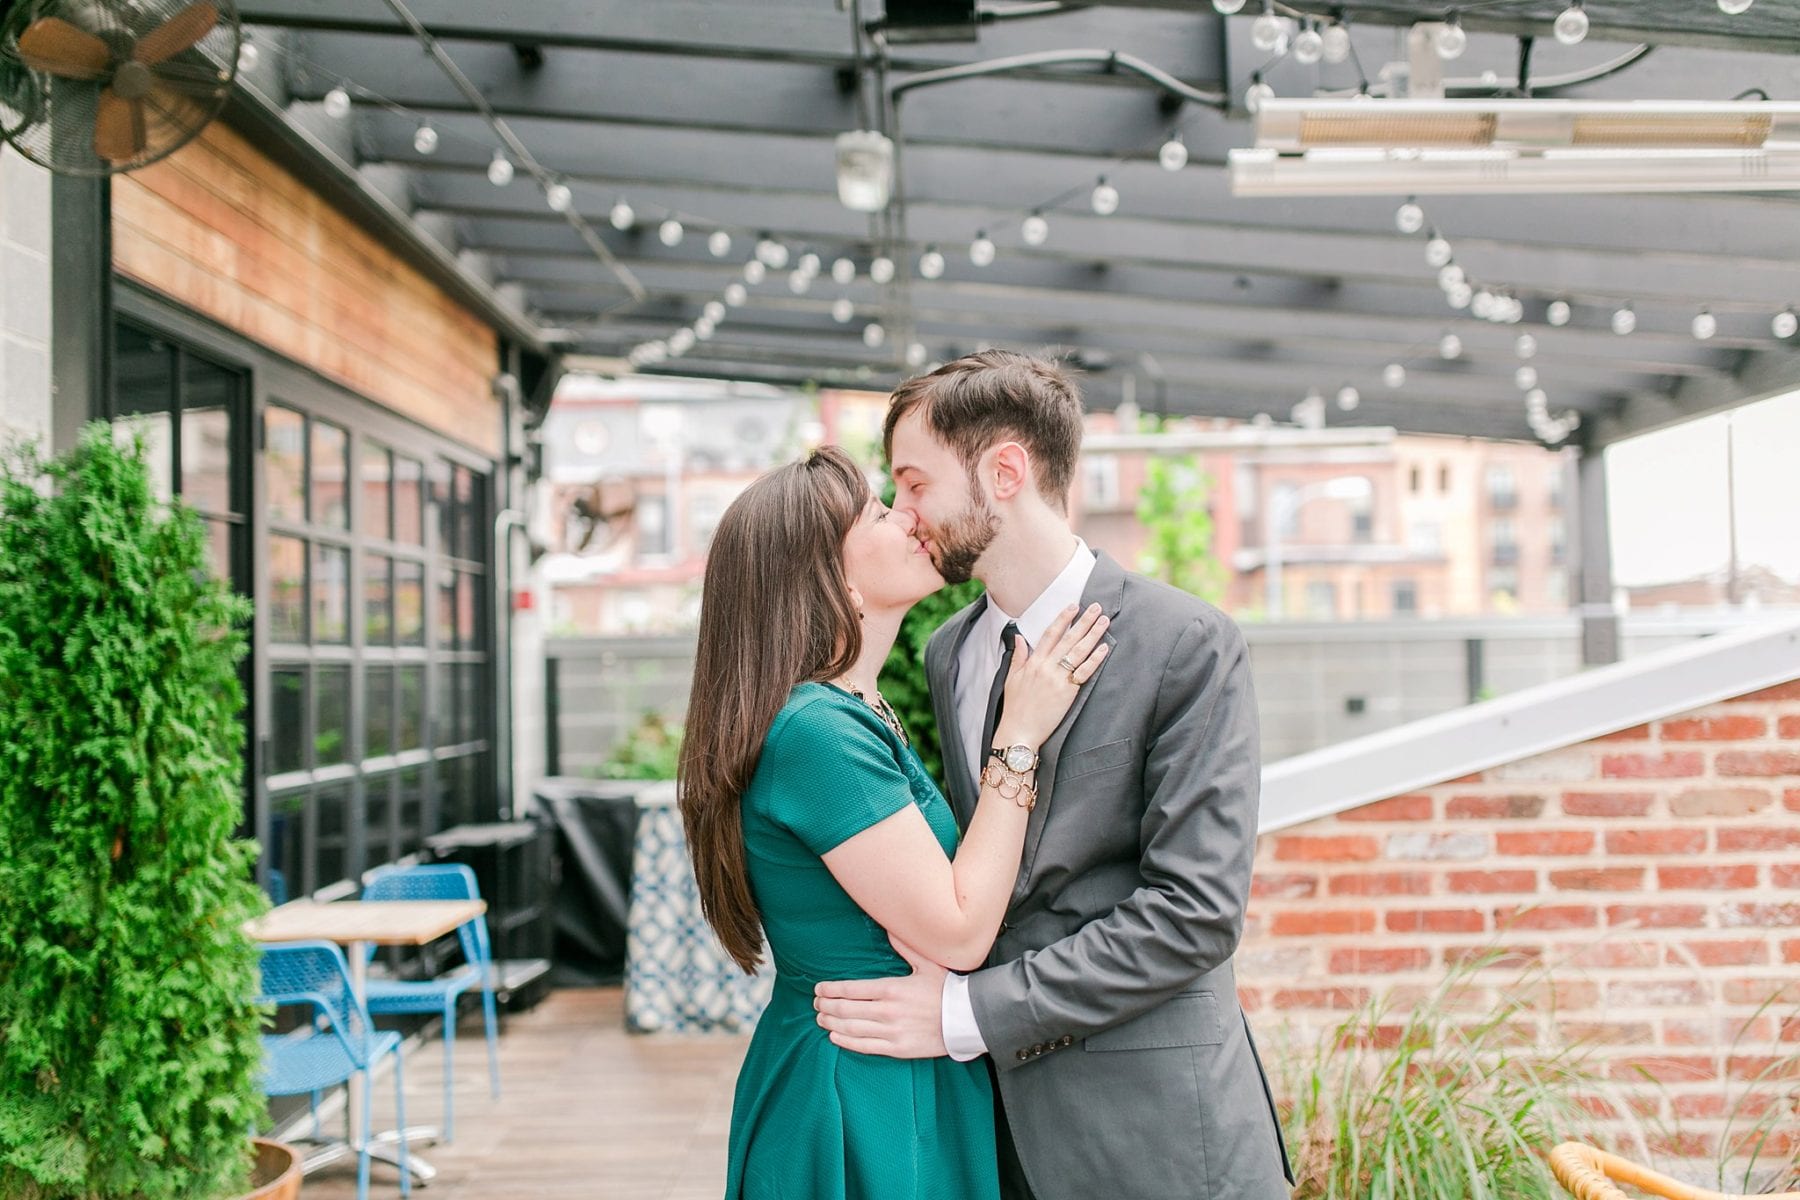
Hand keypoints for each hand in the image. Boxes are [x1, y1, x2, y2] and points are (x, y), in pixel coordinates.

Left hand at [813, 936, 948, 1057]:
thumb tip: (889, 928)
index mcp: (892, 988)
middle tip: (816, 1004)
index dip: (830, 990)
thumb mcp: (928, 964)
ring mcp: (891, 1031)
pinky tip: (835, 1037)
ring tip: (821, 1019)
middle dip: (825, 1006)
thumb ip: (905, 947)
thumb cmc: (947, 990)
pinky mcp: (897, 1048)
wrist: (966, 1020)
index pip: (851, 989)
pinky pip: (864, 1046)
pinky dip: (845, 1042)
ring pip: (850, 1028)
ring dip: (830, 1023)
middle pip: (845, 1009)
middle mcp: (887, 1011)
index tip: (819, 989)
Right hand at [994, 603, 1110, 748]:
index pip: (1050, 634)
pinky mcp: (1067, 692)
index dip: (1063, 618)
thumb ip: (1018, 656)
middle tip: (1096, 607)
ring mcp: (1058, 679)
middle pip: (1068, 638)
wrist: (1019, 731)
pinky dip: (1095, 659)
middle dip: (1083, 621)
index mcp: (1033, 662)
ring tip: (1103, 621)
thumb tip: (1018, 637)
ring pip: (1078, 651)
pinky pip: (1084, 672)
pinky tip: (1105, 648)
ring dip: (1093, 634)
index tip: (1073, 606)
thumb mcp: (1011, 678)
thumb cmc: (1015, 707)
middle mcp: (1046, 667)